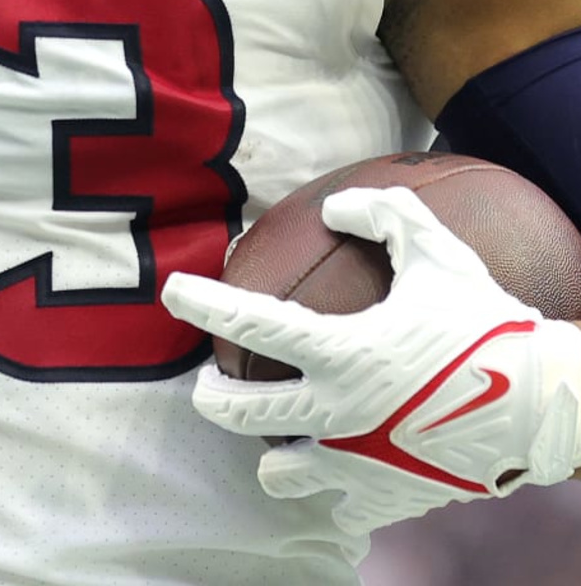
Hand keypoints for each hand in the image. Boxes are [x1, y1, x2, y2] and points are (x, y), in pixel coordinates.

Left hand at [162, 186, 580, 535]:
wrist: (549, 407)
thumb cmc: (488, 322)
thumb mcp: (436, 252)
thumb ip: (383, 213)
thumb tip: (336, 205)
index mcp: (340, 352)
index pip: (249, 323)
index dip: (203, 304)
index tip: (172, 292)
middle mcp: (338, 413)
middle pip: (241, 412)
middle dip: (212, 396)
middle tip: (208, 382)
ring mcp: (360, 464)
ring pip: (281, 474)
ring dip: (269, 454)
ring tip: (270, 436)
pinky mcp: (389, 498)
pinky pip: (343, 510)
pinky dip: (333, 496)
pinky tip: (333, 479)